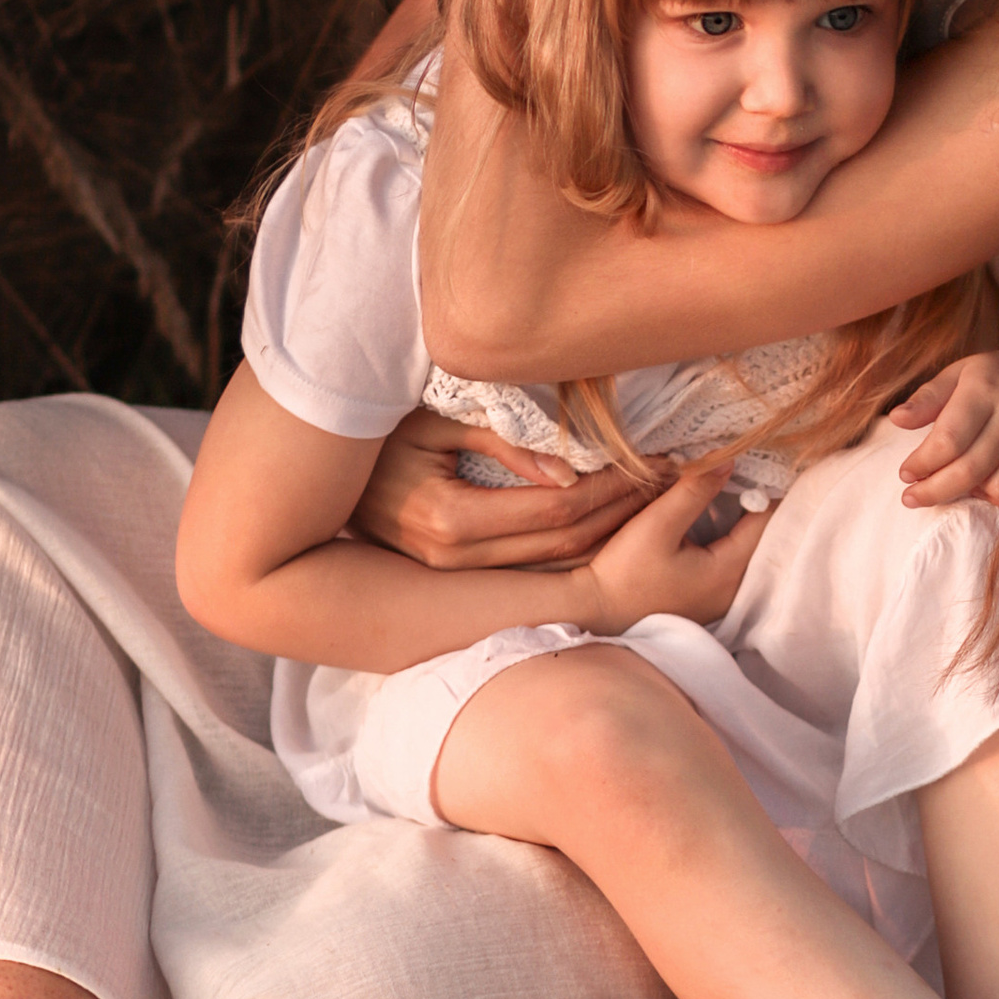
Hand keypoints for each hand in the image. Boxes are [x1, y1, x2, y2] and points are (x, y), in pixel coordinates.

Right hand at [350, 406, 650, 571]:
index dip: (613, 486)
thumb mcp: (434, 422)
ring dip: (615, 530)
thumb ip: (502, 444)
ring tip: (658, 493)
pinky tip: (618, 519)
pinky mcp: (464, 576)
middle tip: (678, 475)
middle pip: (568, 543)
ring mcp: (459, 575)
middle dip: (628, 509)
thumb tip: (569, 471)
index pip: (557, 510)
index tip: (657, 459)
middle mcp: (456, 560)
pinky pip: (541, 565)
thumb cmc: (378, 437)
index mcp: (449, 521)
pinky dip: (586, 543)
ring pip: (560, 562)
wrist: (321, 490)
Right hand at [574, 457, 767, 632]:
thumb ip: (694, 491)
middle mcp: (734, 589)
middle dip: (752, 501)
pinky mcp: (706, 598)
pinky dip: (725, 535)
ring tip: (725, 484)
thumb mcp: (657, 523)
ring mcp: (721, 598)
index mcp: (728, 571)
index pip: (765, 522)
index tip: (752, 461)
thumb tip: (727, 461)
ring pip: (743, 547)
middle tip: (740, 467)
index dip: (763, 489)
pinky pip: (728, 560)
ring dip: (737, 518)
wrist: (597, 611)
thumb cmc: (624, 572)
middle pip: (759, 535)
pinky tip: (709, 515)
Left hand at [892, 342, 998, 510]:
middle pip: (969, 469)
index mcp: (984, 388)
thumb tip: (896, 419)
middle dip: (934, 490)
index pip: (948, 439)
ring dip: (968, 493)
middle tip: (911, 498)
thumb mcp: (958, 374)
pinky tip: (983, 483)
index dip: (922, 463)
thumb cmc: (993, 376)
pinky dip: (997, 495)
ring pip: (997, 487)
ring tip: (953, 482)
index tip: (905, 474)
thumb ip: (927, 398)